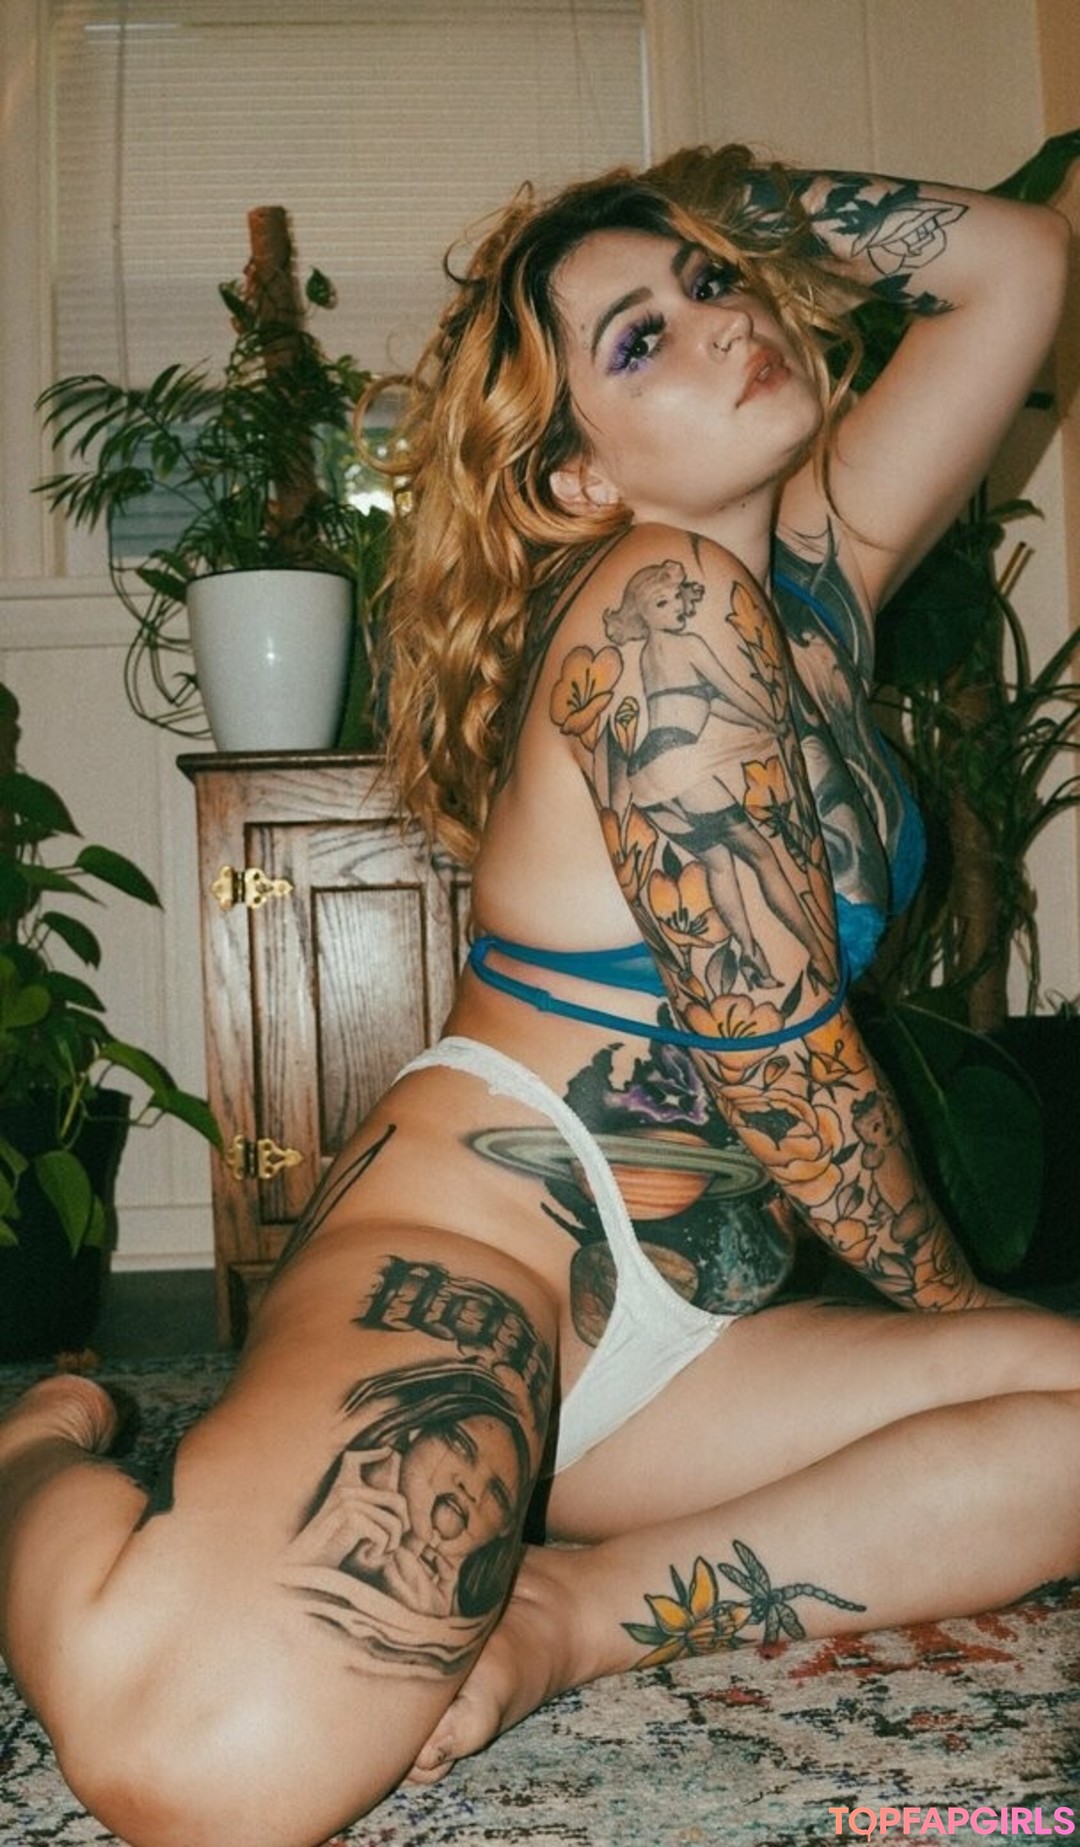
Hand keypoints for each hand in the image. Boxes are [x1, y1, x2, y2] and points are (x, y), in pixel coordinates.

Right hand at [285, 1447, 411, 1570]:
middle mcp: (345, 1487)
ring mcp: (347, 1501)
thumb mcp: (347, 1519)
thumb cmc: (329, 1545)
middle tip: (395, 1540)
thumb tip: (398, 1502)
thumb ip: (365, 1505)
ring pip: (393, 1522)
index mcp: (342, 1485)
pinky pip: (382, 1534)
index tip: (389, 1452)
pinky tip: (369, 1554)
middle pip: (396, 1499)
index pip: (355, 1458)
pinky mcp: (349, 1517)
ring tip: (382, 1550)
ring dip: (393, 1542)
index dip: (374, 1452)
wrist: (307, 1564)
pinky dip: (380, 1549)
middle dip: (403, 1523)